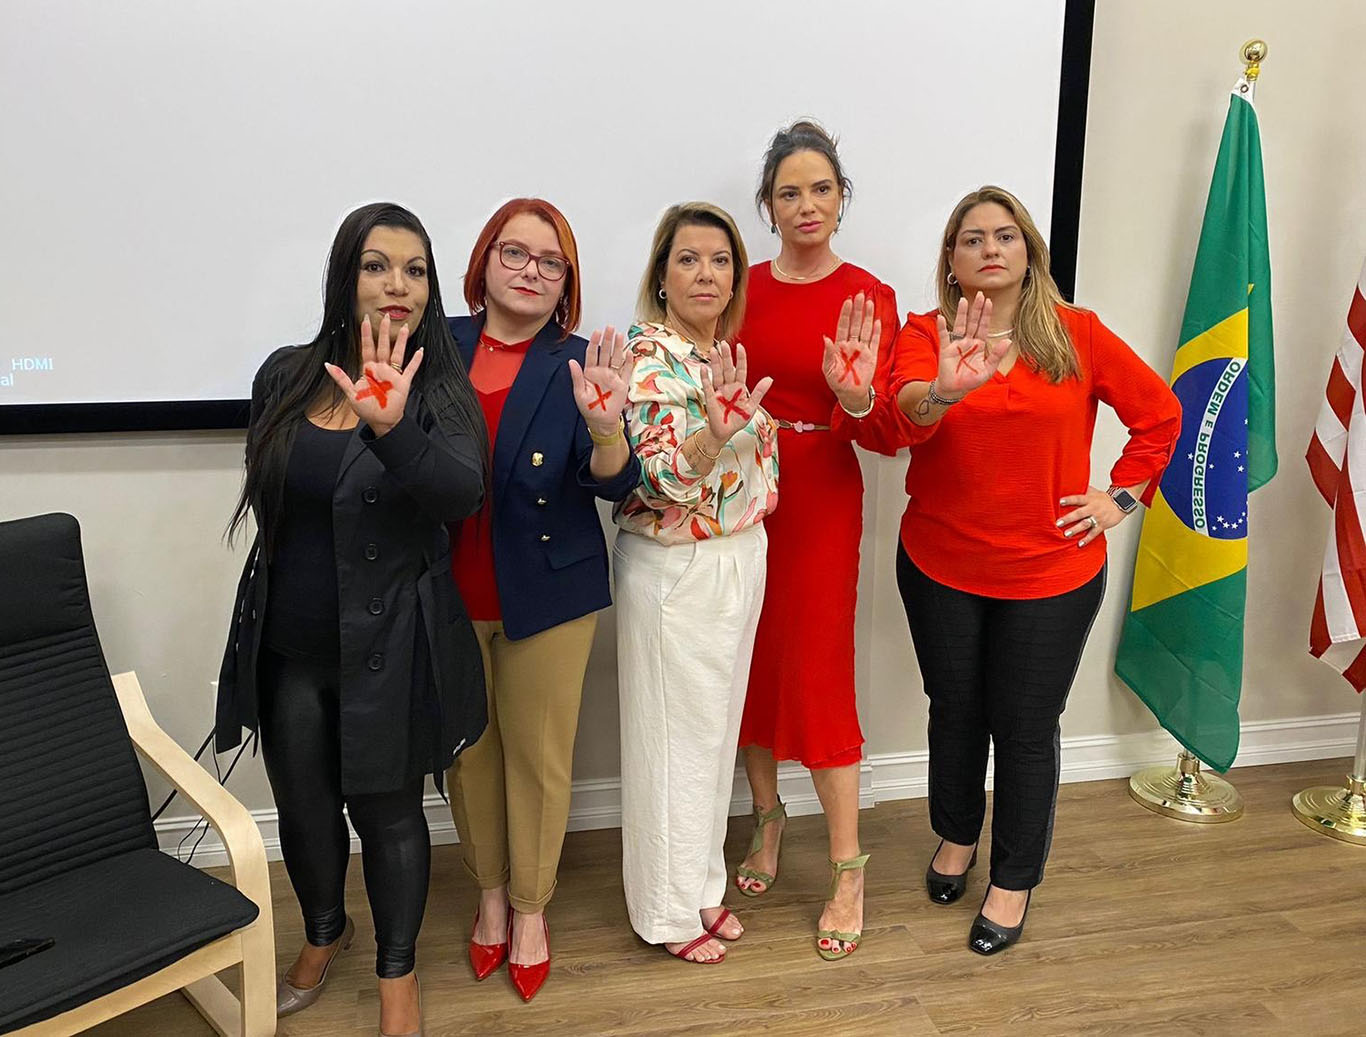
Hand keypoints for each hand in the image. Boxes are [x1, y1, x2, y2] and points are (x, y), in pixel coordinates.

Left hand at [324, 313, 421, 433]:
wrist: (381, 421)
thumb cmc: (367, 408)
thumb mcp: (350, 393)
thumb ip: (341, 378)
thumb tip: (328, 365)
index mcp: (368, 369)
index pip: (367, 347)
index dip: (366, 334)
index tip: (365, 321)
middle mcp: (382, 369)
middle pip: (383, 346)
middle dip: (384, 331)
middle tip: (386, 316)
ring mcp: (393, 374)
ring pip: (398, 353)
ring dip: (401, 341)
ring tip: (405, 327)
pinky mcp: (403, 382)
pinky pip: (410, 369)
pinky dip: (416, 360)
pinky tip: (420, 350)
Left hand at [569, 325, 635, 431]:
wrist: (601, 421)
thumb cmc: (589, 408)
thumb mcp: (579, 394)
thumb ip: (577, 377)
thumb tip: (571, 362)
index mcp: (590, 373)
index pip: (592, 354)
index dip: (594, 343)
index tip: (597, 332)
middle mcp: (602, 372)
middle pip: (605, 352)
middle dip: (607, 340)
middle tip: (610, 328)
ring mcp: (612, 377)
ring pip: (615, 358)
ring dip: (618, 347)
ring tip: (620, 335)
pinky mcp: (622, 384)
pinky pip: (626, 370)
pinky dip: (628, 362)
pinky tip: (629, 353)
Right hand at [700, 342, 772, 443]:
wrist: (725, 433)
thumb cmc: (737, 419)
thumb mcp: (751, 407)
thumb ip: (759, 392)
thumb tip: (770, 379)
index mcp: (739, 387)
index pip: (740, 370)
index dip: (740, 359)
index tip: (740, 347)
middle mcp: (728, 386)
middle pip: (727, 368)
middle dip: (725, 357)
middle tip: (723, 344)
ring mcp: (718, 391)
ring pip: (717, 373)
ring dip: (715, 362)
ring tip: (713, 350)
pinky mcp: (710, 398)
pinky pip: (707, 386)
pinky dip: (705, 377)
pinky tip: (704, 368)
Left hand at [822, 292, 880, 409]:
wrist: (849, 394)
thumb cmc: (837, 382)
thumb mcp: (828, 369)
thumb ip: (827, 354)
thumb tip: (826, 338)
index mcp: (839, 346)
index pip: (843, 325)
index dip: (845, 313)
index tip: (848, 301)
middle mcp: (851, 345)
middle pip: (855, 323)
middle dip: (857, 309)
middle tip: (860, 295)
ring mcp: (862, 349)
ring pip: (865, 329)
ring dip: (867, 316)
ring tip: (869, 302)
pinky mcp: (871, 356)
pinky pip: (874, 341)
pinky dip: (876, 331)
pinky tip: (877, 321)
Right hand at [934, 292, 1011, 397]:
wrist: (955, 390)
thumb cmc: (971, 381)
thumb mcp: (988, 370)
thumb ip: (997, 355)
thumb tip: (1008, 341)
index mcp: (979, 346)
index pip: (983, 327)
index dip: (986, 315)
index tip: (989, 302)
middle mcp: (968, 342)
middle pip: (973, 322)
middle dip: (977, 309)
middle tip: (980, 295)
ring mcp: (957, 345)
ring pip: (960, 325)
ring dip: (962, 313)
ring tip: (964, 300)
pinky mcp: (946, 350)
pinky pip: (944, 336)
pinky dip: (942, 327)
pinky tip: (942, 318)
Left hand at [1056, 487, 1125, 546]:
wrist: (1121, 504)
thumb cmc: (1105, 499)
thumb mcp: (1094, 492)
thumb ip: (1083, 489)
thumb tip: (1070, 483)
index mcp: (1090, 499)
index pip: (1078, 498)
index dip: (1070, 500)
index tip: (1060, 502)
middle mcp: (1093, 508)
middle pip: (1080, 513)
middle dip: (1069, 518)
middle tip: (1058, 523)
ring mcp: (1098, 518)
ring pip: (1086, 524)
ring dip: (1076, 529)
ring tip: (1067, 534)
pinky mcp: (1102, 525)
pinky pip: (1094, 533)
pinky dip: (1087, 539)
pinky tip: (1080, 544)